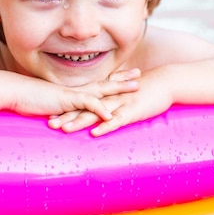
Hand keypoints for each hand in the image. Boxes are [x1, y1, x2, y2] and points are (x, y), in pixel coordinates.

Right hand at [11, 68, 139, 121]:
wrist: (15, 92)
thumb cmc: (28, 98)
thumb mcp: (48, 104)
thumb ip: (59, 108)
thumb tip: (63, 115)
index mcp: (73, 90)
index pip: (97, 83)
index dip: (112, 79)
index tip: (125, 75)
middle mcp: (76, 89)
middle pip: (104, 82)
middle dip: (122, 78)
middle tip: (139, 74)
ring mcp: (72, 94)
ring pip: (101, 89)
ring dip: (119, 88)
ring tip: (136, 87)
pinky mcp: (66, 100)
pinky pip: (86, 104)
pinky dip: (98, 108)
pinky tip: (110, 114)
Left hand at [48, 68, 172, 135]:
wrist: (164, 82)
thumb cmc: (144, 91)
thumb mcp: (124, 97)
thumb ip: (111, 104)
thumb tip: (100, 114)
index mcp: (106, 96)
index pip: (82, 104)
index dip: (66, 110)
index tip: (50, 115)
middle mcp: (109, 98)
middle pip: (84, 108)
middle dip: (66, 116)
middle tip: (49, 123)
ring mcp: (119, 104)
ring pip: (96, 114)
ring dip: (79, 121)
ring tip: (64, 129)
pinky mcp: (132, 110)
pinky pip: (116, 120)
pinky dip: (105, 126)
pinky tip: (94, 133)